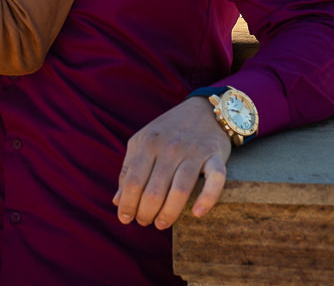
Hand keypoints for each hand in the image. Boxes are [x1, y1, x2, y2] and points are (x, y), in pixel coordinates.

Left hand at [112, 97, 231, 229]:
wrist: (205, 110)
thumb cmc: (169, 130)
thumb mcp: (143, 141)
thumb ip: (129, 168)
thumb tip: (117, 201)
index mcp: (148, 143)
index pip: (133, 182)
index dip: (127, 205)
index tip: (125, 219)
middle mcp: (170, 147)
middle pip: (154, 191)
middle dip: (145, 213)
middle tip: (145, 222)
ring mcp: (194, 151)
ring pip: (180, 191)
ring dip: (168, 214)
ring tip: (161, 223)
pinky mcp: (216, 156)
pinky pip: (214, 181)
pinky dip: (207, 199)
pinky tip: (196, 213)